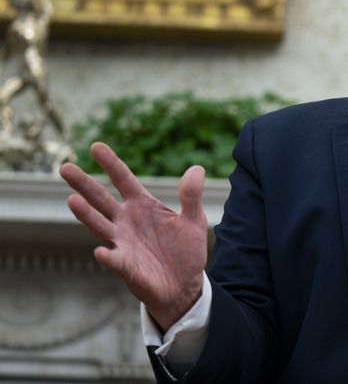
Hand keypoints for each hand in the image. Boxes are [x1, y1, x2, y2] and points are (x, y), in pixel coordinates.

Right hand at [60, 142, 207, 330]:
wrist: (185, 286)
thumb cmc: (185, 250)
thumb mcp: (194, 220)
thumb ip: (191, 196)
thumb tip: (197, 169)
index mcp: (143, 205)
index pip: (123, 180)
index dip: (111, 163)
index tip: (95, 146)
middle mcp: (126, 221)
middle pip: (101, 198)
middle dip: (84, 183)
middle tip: (65, 167)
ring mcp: (122, 243)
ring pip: (99, 225)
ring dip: (86, 214)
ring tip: (72, 199)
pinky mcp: (125, 266)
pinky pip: (114, 260)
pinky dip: (107, 256)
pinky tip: (101, 251)